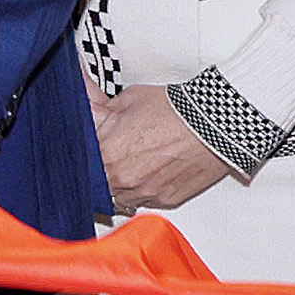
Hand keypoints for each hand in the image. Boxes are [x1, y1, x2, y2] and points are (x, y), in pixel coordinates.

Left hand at [94, 84, 235, 212]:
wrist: (213, 122)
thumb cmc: (175, 109)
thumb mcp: (129, 98)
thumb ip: (99, 106)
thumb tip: (82, 94)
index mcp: (106, 152)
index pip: (80, 163)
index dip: (86, 156)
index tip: (92, 150)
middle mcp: (121, 177)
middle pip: (98, 183)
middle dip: (103, 169)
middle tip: (116, 155)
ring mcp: (143, 191)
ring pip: (120, 196)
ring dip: (123, 183)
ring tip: (137, 163)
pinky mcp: (165, 199)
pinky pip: (145, 200)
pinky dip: (145, 189)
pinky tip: (153, 171)